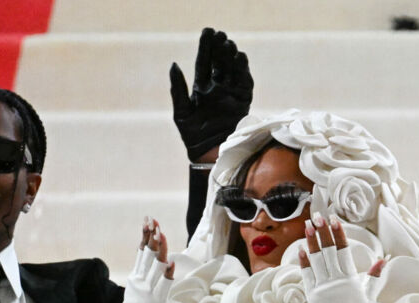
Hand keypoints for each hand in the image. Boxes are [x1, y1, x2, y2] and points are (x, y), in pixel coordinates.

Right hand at [118, 219, 175, 302]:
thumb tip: (148, 260)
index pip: (141, 251)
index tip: (148, 221)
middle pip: (147, 254)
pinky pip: (163, 284)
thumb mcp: (136, 289)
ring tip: (161, 234)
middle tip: (154, 221)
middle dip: (151, 236)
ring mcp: (148, 289)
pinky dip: (167, 273)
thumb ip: (141, 275)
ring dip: (159, 249)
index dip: (145, 235)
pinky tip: (170, 262)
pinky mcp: (156, 300)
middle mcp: (140, 280)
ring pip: (155, 265)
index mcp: (135, 276)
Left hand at [169, 28, 252, 162]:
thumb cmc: (192, 136)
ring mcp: (230, 94)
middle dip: (219, 49)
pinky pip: (244, 82)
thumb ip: (178, 89)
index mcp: (201, 89)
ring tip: (229, 44)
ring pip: (232, 70)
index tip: (208, 32)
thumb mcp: (181, 112)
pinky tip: (240, 58)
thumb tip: (173, 64)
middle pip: (219, 63)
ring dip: (231, 56)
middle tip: (220, 35)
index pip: (204, 63)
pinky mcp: (242, 102)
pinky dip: (243, 70)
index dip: (205, 48)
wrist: (209, 154)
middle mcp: (216, 89)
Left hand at [299, 213, 385, 302]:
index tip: (334, 220)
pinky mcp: (312, 295)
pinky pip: (307, 275)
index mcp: (349, 279)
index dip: (338, 234)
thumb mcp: (368, 295)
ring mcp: (321, 287)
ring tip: (308, 226)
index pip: (343, 251)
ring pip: (315, 260)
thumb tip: (382, 260)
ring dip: (311, 242)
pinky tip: (302, 249)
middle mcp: (334, 281)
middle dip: (323, 232)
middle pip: (327, 251)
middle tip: (318, 216)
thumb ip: (374, 277)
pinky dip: (304, 261)